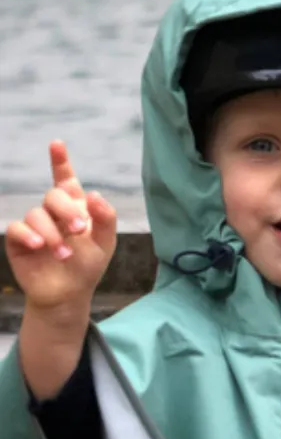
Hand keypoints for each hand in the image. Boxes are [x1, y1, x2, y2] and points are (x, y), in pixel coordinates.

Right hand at [5, 140, 116, 312]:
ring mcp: (35, 225)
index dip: (60, 162)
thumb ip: (106, 218)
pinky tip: (39, 245)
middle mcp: (53, 212)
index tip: (57, 144)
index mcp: (75, 208)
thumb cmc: (87, 266)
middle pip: (54, 195)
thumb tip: (94, 194)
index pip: (65, 180)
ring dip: (53, 233)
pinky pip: (16, 228)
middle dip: (67, 210)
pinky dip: (28, 234)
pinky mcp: (18, 240)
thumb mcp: (105, 243)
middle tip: (80, 230)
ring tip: (65, 254)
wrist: (69, 294)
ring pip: (36, 213)